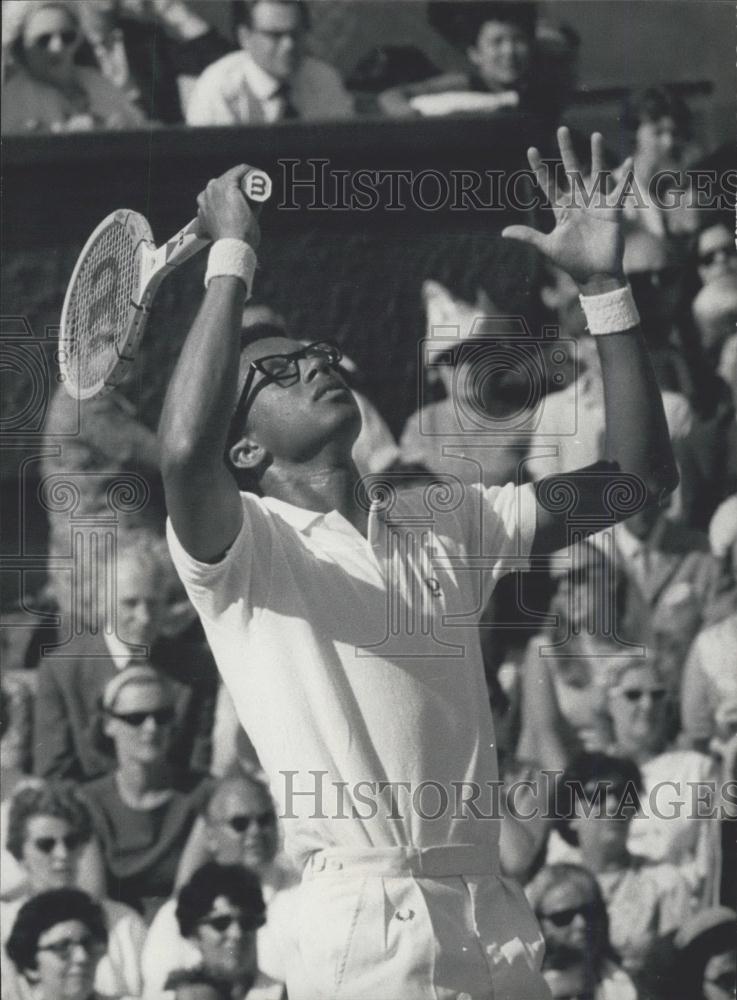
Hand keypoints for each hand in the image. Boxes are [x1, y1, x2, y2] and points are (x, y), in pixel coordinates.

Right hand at [196, 165, 260, 248]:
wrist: (232, 246)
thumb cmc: (233, 244)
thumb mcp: (229, 231)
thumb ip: (234, 218)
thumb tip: (252, 204)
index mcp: (203, 208)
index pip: (218, 195)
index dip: (233, 197)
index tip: (246, 202)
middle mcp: (205, 196)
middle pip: (224, 184)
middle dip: (240, 188)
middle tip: (255, 195)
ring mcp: (215, 189)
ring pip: (233, 177)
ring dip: (247, 179)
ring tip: (261, 186)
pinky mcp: (227, 186)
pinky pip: (241, 171)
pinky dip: (251, 171)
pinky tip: (260, 176)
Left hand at [502, 128, 631, 290]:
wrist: (595, 275)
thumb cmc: (571, 262)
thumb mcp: (548, 247)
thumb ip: (529, 236)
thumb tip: (504, 233)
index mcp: (562, 209)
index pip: (548, 184)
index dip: (540, 169)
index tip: (530, 150)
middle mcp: (578, 202)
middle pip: (571, 170)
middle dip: (566, 151)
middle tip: (561, 129)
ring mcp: (595, 204)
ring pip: (596, 173)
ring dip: (596, 155)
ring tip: (595, 135)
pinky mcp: (612, 210)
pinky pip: (619, 190)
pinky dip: (625, 177)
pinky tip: (628, 161)